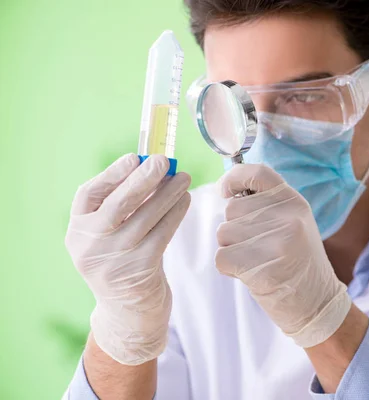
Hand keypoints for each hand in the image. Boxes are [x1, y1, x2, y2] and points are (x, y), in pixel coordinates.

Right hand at [65, 154, 190, 364]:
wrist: (128, 312)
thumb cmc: (122, 262)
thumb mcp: (107, 237)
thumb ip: (119, 207)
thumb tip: (150, 167)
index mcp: (77, 232)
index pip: (89, 195)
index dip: (112, 173)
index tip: (134, 156)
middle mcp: (90, 246)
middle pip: (118, 203)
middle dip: (143, 178)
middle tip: (163, 160)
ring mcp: (114, 260)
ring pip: (145, 217)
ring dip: (167, 193)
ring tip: (183, 177)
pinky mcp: (140, 271)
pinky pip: (162, 234)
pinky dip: (175, 213)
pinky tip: (185, 200)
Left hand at [215, 164, 351, 347]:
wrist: (317, 302)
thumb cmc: (297, 262)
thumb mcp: (293, 222)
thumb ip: (267, 205)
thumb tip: (228, 190)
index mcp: (294, 201)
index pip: (257, 173)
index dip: (234, 178)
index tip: (226, 192)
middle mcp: (289, 216)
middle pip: (232, 210)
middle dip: (235, 229)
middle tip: (260, 248)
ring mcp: (278, 241)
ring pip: (224, 233)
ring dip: (232, 249)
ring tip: (259, 261)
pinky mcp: (264, 267)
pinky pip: (222, 257)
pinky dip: (229, 269)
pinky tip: (252, 275)